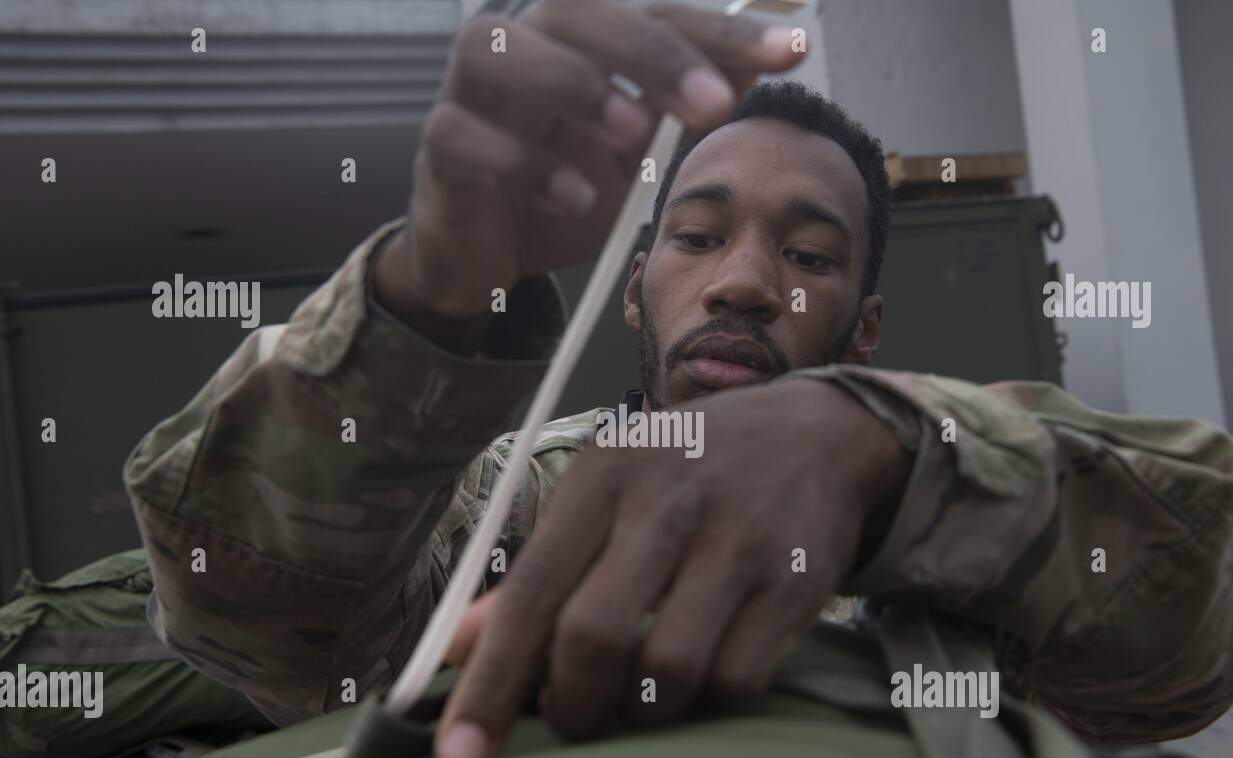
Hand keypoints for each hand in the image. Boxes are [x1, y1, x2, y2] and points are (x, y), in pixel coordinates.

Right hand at [375, 0, 804, 319]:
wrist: (489, 254)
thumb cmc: (563, 187)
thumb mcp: (642, 148)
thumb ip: (694, 98)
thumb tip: (776, 51)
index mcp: (577, 35)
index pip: (652, 11)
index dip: (720, 30)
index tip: (787, 52)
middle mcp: (520, 44)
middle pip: (573, 11)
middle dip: (652, 52)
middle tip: (714, 104)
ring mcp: (469, 92)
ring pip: (498, 50)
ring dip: (575, 86)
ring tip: (632, 131)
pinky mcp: (440, 149)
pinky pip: (468, 138)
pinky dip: (526, 166)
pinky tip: (576, 198)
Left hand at [435, 378, 911, 757]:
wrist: (816, 434)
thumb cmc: (688, 471)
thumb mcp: (607, 491)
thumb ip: (536, 570)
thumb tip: (453, 648)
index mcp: (604, 476)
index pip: (529, 592)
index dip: (488, 683)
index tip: (458, 757)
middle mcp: (669, 501)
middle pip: (593, 636)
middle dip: (572, 705)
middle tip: (573, 719)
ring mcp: (740, 541)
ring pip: (668, 670)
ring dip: (644, 709)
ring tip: (643, 691)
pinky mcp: (797, 581)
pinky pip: (737, 681)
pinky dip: (709, 700)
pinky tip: (704, 670)